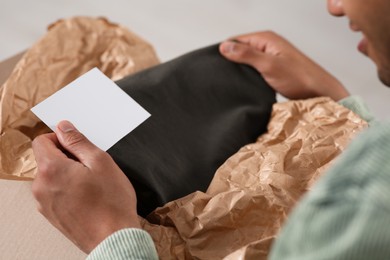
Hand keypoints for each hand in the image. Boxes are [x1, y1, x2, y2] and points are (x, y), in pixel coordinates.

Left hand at [32, 120, 139, 252]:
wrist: (114, 238)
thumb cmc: (111, 203)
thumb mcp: (100, 161)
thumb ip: (78, 141)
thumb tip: (64, 127)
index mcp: (51, 169)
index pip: (42, 141)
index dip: (60, 138)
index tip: (75, 145)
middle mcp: (41, 186)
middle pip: (46, 159)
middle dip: (65, 157)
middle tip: (89, 166)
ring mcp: (44, 203)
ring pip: (51, 177)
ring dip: (66, 174)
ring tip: (91, 184)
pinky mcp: (51, 215)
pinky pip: (54, 193)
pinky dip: (66, 189)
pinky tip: (87, 196)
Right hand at [219, 31, 348, 100]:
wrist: (320, 93)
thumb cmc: (299, 79)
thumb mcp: (269, 65)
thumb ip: (246, 55)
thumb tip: (224, 46)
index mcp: (266, 39)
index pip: (236, 40)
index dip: (225, 51)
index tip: (215, 65)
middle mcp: (268, 45)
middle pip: (240, 49)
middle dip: (231, 61)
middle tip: (223, 76)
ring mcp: (271, 57)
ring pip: (247, 61)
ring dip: (240, 70)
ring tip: (232, 81)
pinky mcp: (273, 69)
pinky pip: (254, 69)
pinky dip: (248, 75)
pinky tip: (244, 84)